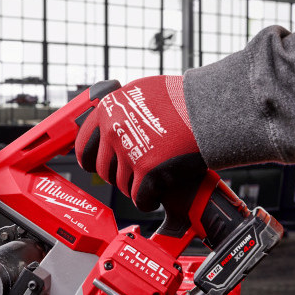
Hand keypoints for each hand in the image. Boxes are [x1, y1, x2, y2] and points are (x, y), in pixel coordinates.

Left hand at [75, 75, 206, 211]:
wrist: (209, 109)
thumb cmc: (182, 100)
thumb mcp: (140, 93)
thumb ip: (120, 111)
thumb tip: (105, 125)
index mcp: (107, 111)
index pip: (85, 147)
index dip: (93, 161)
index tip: (99, 167)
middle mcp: (113, 131)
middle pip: (104, 170)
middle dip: (118, 175)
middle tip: (135, 174)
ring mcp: (129, 152)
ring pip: (122, 185)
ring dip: (136, 187)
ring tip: (152, 181)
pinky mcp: (148, 172)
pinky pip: (139, 198)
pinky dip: (147, 201)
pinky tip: (156, 197)